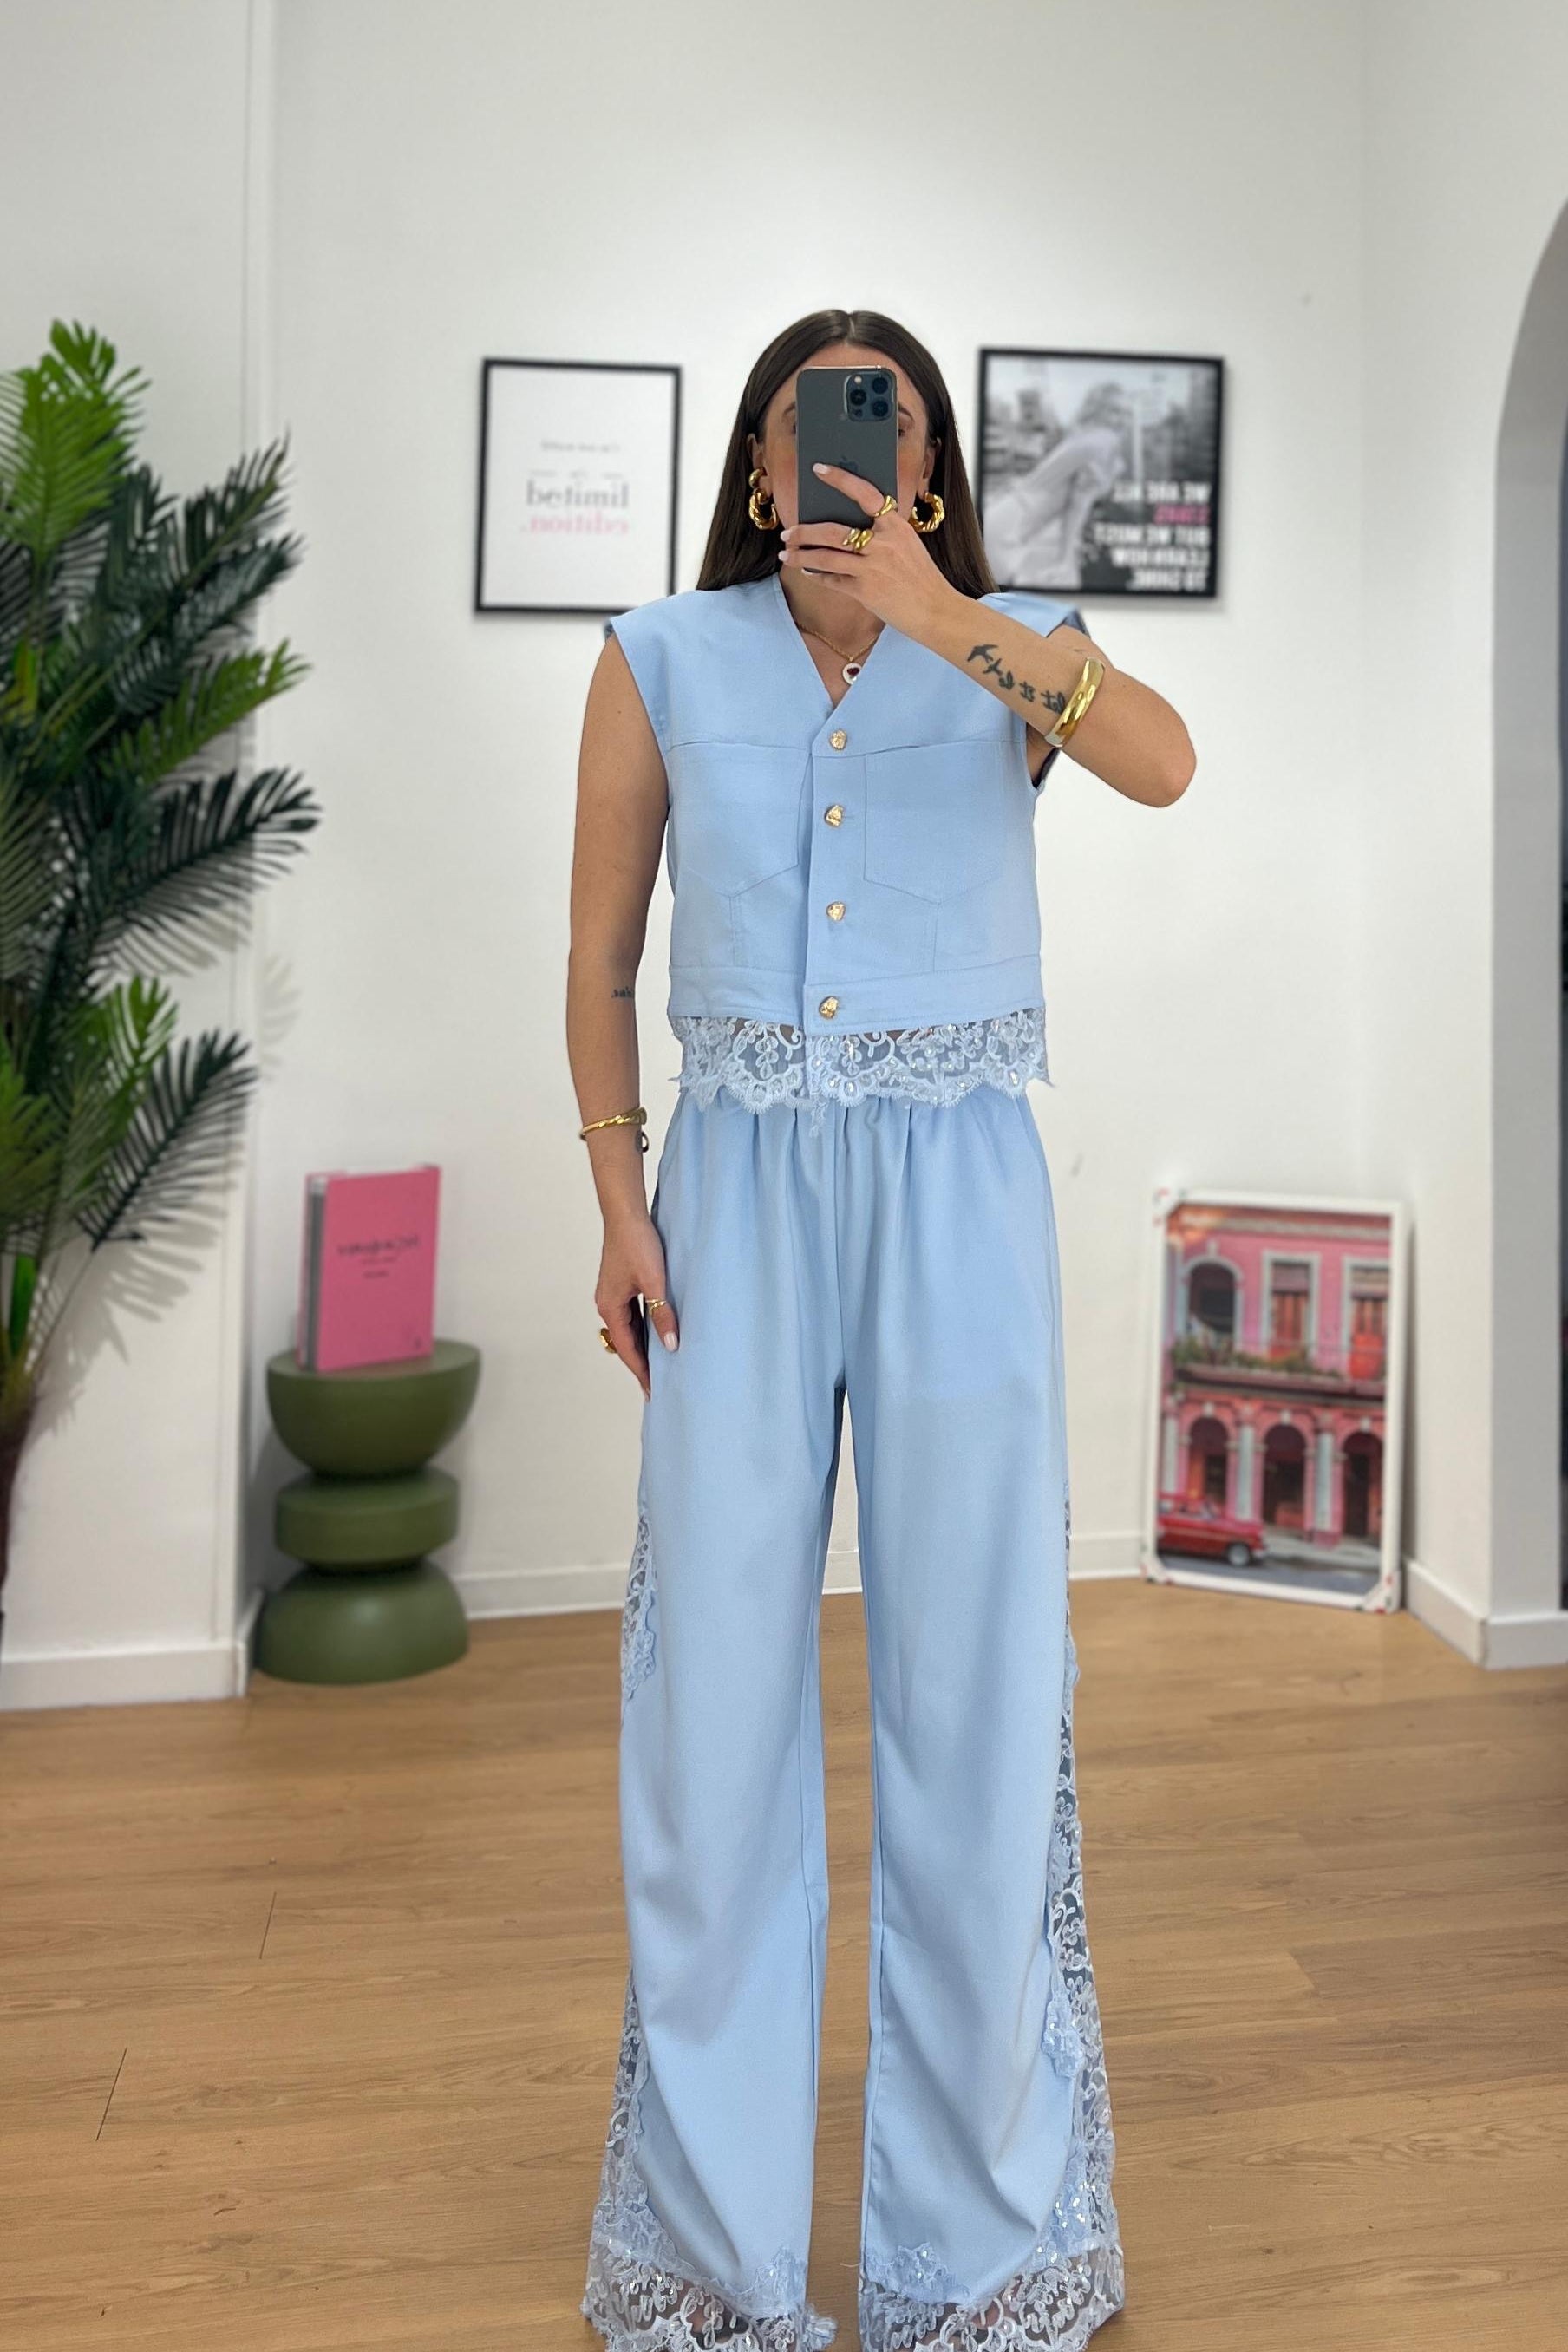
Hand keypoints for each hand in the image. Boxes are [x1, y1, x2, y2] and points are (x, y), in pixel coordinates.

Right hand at [595, 1211, 677, 1398]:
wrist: (626, 1215)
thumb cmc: (638, 1244)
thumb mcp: (655, 1282)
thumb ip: (662, 1315)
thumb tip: (670, 1346)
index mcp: (610, 1308)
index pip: (627, 1349)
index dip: (641, 1371)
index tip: (653, 1391)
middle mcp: (607, 1304)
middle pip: (625, 1342)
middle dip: (641, 1363)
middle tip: (658, 1385)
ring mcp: (612, 1295)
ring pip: (628, 1329)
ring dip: (642, 1346)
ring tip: (660, 1364)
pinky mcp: (620, 1285)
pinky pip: (631, 1315)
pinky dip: (642, 1329)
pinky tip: (656, 1333)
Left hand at [779, 464, 954, 641]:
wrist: (937, 609)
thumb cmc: (920, 577)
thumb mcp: (907, 546)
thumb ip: (881, 534)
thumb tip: (844, 529)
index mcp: (895, 526)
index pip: (865, 493)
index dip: (840, 479)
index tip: (818, 469)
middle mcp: (883, 544)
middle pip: (833, 531)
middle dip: (805, 531)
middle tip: (789, 532)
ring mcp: (873, 568)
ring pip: (825, 557)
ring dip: (801, 555)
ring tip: (787, 553)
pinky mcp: (865, 591)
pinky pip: (832, 580)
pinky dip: (816, 575)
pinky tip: (807, 571)